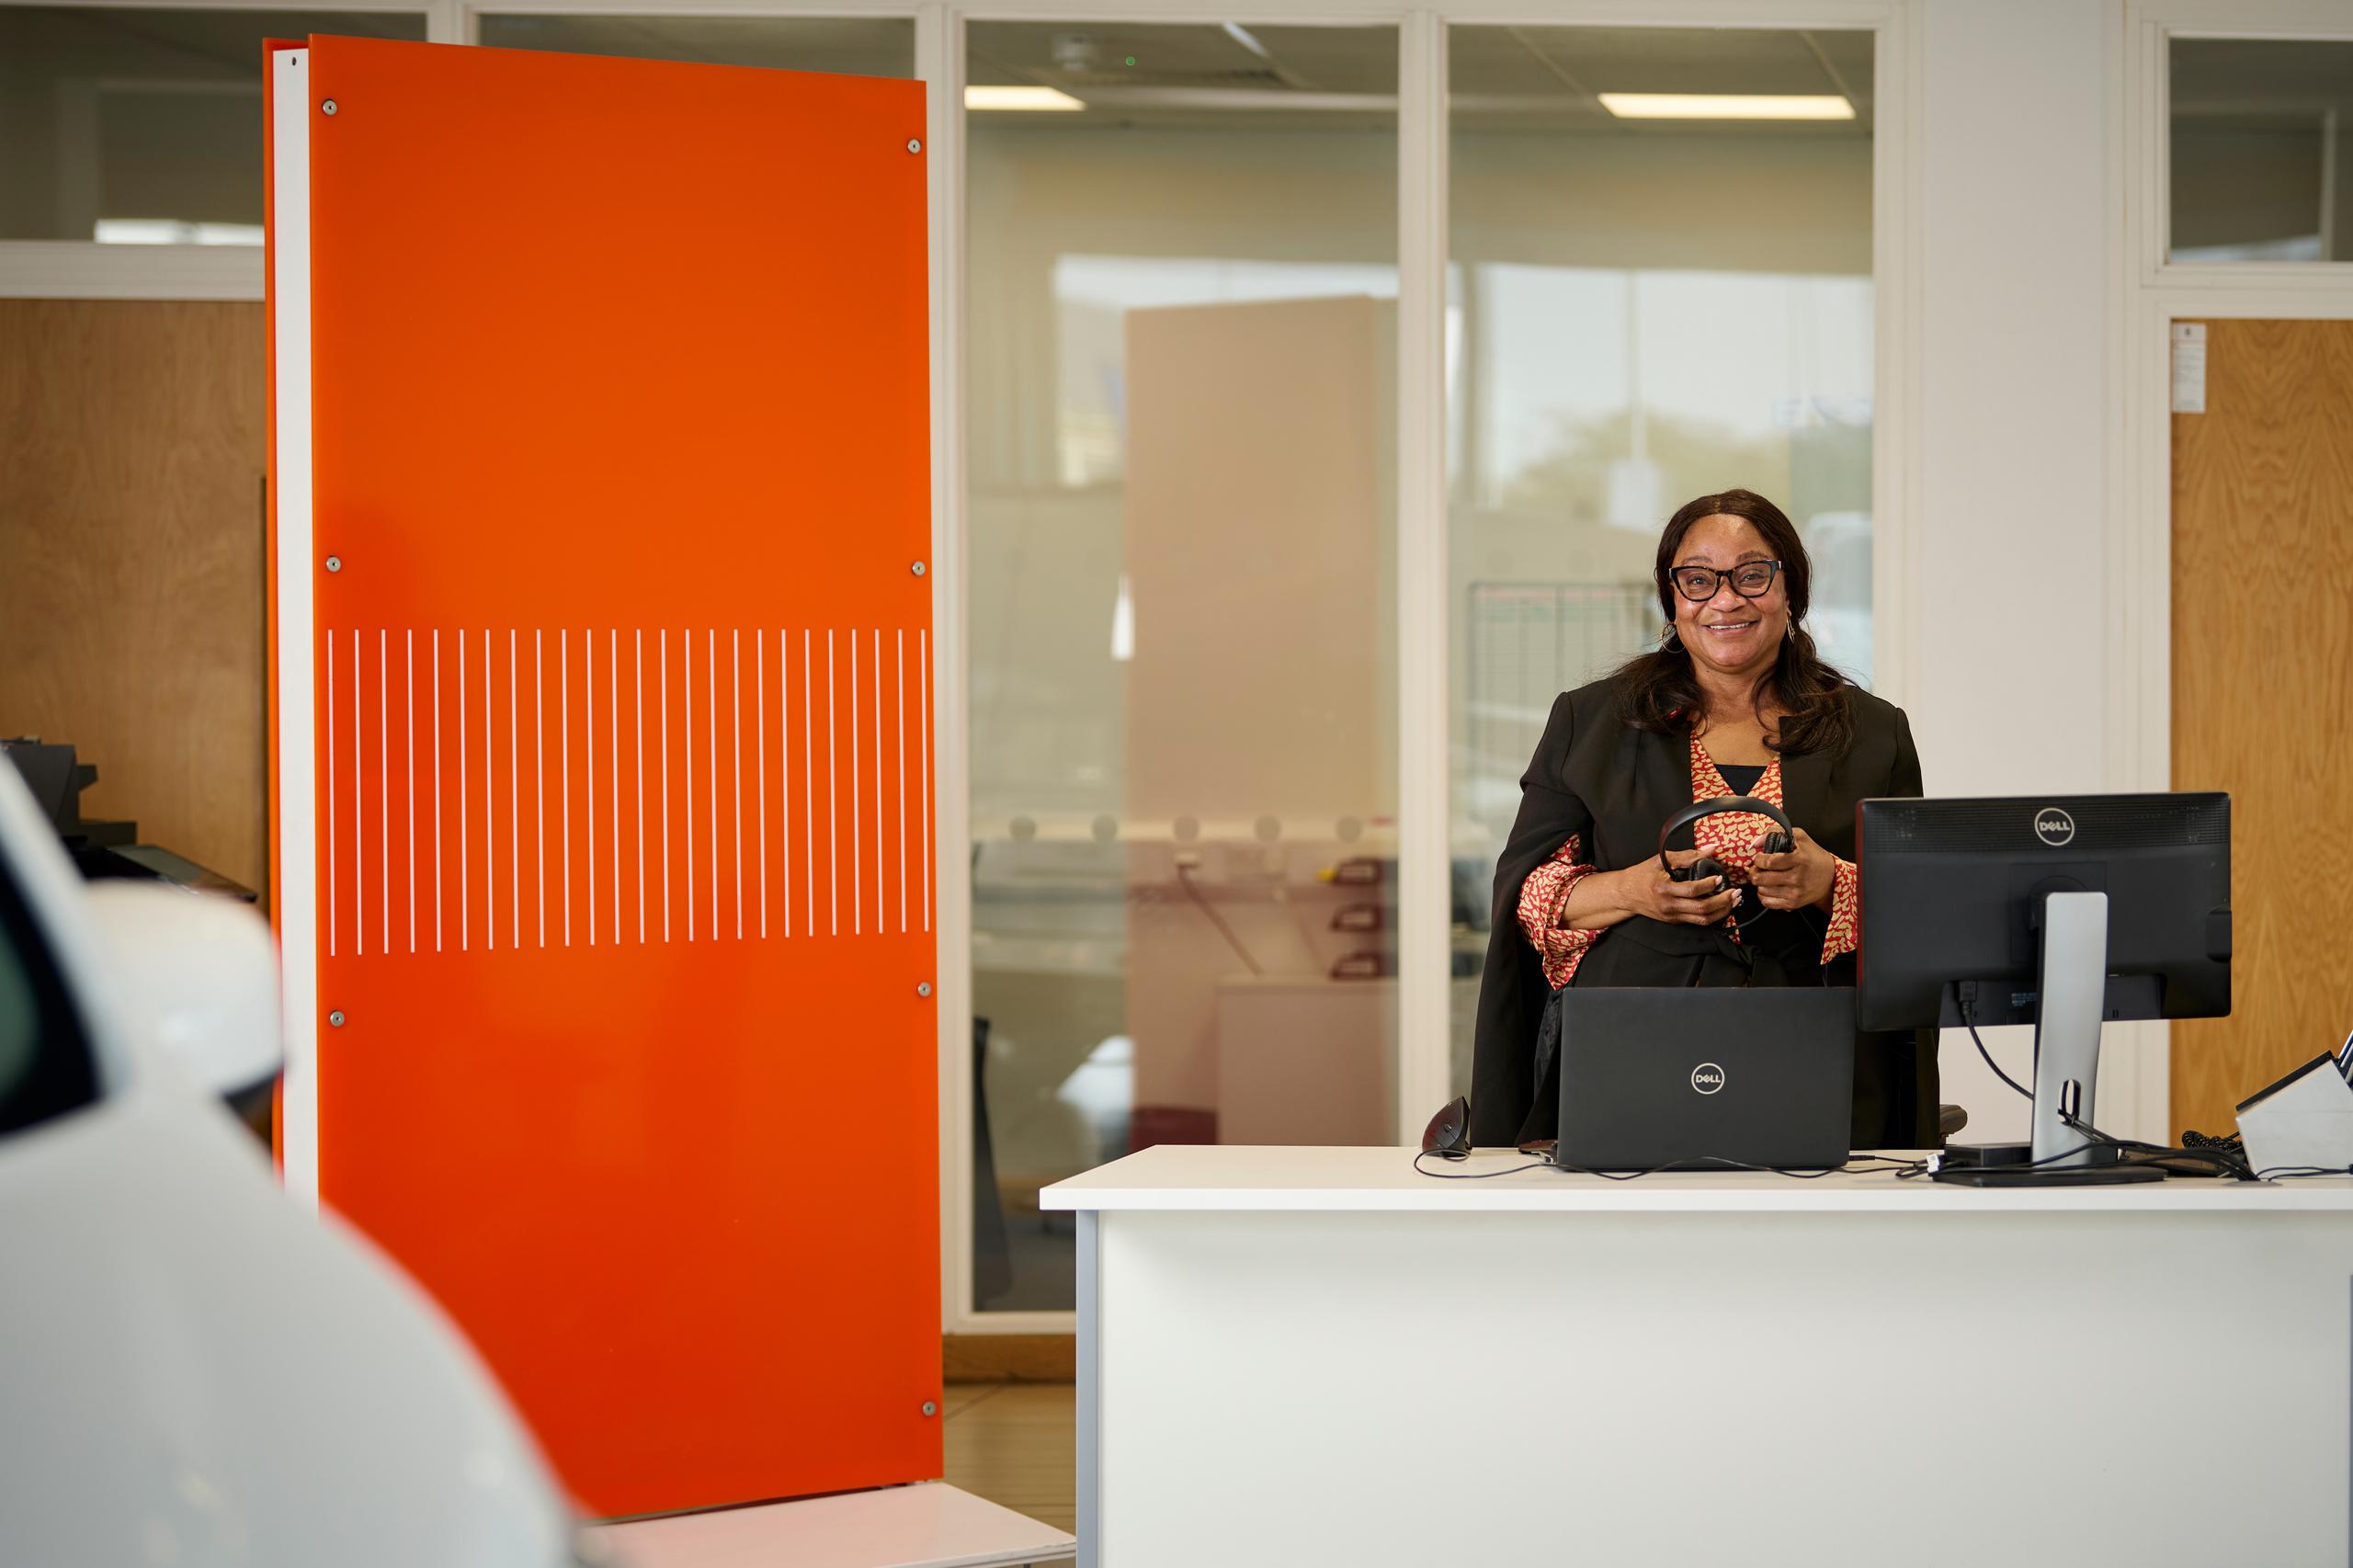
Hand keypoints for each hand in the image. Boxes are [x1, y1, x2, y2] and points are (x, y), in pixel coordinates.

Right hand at [1618, 860, 1741, 926]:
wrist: (1624, 894)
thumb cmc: (1642, 875)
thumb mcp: (1661, 860)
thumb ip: (1688, 855)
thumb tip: (1711, 849)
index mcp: (1664, 889)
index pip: (1692, 890)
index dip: (1709, 885)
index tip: (1719, 878)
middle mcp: (1669, 906)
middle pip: (1702, 909)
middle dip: (1723, 901)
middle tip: (1735, 892)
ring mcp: (1672, 916)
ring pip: (1703, 919)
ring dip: (1722, 911)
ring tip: (1734, 901)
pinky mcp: (1674, 920)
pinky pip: (1698, 921)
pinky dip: (1713, 915)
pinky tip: (1722, 907)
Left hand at [1748, 826, 1834, 910]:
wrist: (1830, 878)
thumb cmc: (1813, 856)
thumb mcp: (1799, 837)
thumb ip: (1777, 832)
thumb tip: (1756, 842)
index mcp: (1799, 859)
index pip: (1768, 862)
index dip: (1758, 859)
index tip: (1760, 858)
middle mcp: (1797, 877)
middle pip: (1761, 878)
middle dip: (1755, 871)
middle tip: (1758, 868)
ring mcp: (1795, 893)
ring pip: (1762, 890)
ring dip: (1759, 883)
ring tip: (1765, 877)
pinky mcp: (1793, 904)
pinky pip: (1768, 903)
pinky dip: (1764, 895)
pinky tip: (1769, 888)